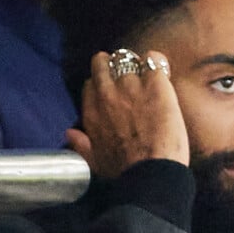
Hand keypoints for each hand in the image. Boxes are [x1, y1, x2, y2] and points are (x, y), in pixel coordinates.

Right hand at [68, 50, 189, 177]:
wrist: (151, 174)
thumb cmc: (125, 173)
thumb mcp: (95, 163)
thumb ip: (82, 146)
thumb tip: (70, 134)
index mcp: (92, 113)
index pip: (91, 85)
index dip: (103, 87)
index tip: (115, 94)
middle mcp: (107, 95)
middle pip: (102, 63)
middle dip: (114, 66)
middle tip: (130, 77)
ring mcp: (130, 86)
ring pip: (127, 59)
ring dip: (138, 67)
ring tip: (150, 78)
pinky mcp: (155, 84)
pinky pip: (154, 59)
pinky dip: (158, 63)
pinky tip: (163, 73)